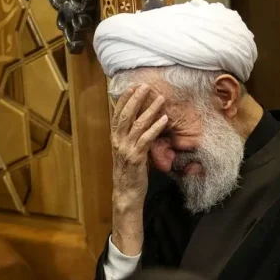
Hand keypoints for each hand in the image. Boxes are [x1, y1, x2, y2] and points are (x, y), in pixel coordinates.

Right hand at [110, 84, 167, 254]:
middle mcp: (118, 142)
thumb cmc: (129, 172)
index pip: (117, 115)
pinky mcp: (137, 158)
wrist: (126, 193)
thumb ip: (132, 137)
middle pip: (125, 115)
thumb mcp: (128, 151)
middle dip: (136, 99)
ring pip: (137, 125)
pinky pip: (146, 139)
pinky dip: (155, 127)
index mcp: (115, 139)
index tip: (132, 87)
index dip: (124, 100)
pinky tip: (164, 119)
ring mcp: (126, 149)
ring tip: (160, 99)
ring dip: (149, 110)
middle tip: (145, 86)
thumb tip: (141, 122)